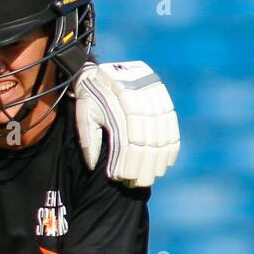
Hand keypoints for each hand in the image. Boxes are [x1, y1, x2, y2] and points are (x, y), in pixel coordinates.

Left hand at [74, 60, 179, 187]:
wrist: (100, 70)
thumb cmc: (88, 96)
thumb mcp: (83, 113)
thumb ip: (88, 138)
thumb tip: (93, 165)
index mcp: (119, 100)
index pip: (129, 138)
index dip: (127, 160)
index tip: (123, 177)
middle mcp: (140, 96)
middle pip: (147, 137)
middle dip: (144, 164)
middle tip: (139, 183)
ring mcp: (154, 94)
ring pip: (162, 132)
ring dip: (158, 158)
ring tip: (151, 176)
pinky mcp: (161, 95)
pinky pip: (171, 122)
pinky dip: (171, 143)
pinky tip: (166, 161)